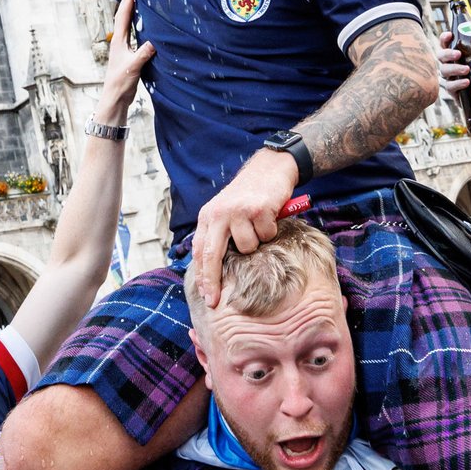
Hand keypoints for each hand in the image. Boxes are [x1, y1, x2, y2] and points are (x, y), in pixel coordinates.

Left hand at [97, 0, 155, 121]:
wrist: (115, 98)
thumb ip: (143, 54)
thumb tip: (154, 42)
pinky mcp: (128, 55)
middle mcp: (119, 42)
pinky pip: (132, 35)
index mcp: (119, 42)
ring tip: (138, 1)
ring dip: (131, 12)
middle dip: (128, 2)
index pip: (123, 17)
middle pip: (123, 17)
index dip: (128, 2)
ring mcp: (123, 48)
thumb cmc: (120, 83)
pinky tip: (142, 26)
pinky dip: (136, 26)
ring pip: (127, 25)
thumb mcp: (133, 67)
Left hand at [191, 148, 299, 303]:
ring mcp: (239, 211)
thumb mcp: (225, 210)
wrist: (270, 167)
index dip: (201, 276)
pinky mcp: (259, 209)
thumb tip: (212, 268)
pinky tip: (269, 216)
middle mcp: (219, 213)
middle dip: (212, 281)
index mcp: (208, 216)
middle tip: (213, 302)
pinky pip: (266, 235)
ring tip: (258, 225)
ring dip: (257, 242)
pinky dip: (271, 230)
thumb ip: (218, 234)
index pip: (199, 251)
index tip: (205, 296)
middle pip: (212, 255)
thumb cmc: (249, 194)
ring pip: (247, 248)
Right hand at [435, 31, 470, 96]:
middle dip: (448, 53)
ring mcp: (450, 77)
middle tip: (459, 54)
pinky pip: (450, 86)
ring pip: (444, 71)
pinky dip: (458, 83)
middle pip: (440, 56)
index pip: (445, 43)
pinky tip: (466, 82)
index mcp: (456, 54)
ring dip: (454, 68)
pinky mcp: (452, 91)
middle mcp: (450, 64)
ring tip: (467, 69)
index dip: (444, 38)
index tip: (450, 35)